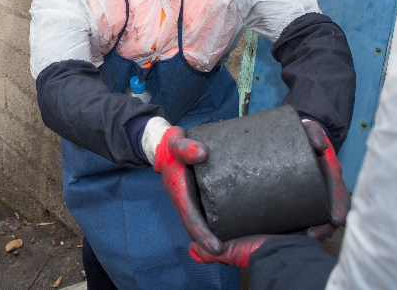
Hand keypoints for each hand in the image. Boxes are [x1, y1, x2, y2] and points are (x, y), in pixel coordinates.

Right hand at [152, 126, 222, 254]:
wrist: (164, 147)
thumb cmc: (172, 146)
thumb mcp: (177, 142)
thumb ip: (186, 146)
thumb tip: (202, 153)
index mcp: (178, 192)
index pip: (191, 218)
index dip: (203, 234)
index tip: (217, 248)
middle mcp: (183, 201)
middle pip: (195, 227)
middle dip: (208, 242)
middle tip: (228, 254)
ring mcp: (189, 201)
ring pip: (200, 223)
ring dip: (211, 236)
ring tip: (232, 247)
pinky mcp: (197, 197)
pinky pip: (205, 214)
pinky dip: (215, 224)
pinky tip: (232, 227)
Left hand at [302, 120, 350, 236]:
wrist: (295, 137)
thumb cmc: (304, 134)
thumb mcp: (309, 129)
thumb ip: (313, 132)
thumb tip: (320, 145)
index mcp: (331, 172)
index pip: (339, 193)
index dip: (339, 206)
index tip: (336, 219)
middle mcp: (326, 186)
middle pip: (331, 212)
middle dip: (326, 227)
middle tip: (313, 235)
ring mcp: (315, 193)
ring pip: (318, 217)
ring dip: (313, 230)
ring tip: (298, 238)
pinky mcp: (302, 197)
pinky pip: (304, 214)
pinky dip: (299, 225)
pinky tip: (288, 233)